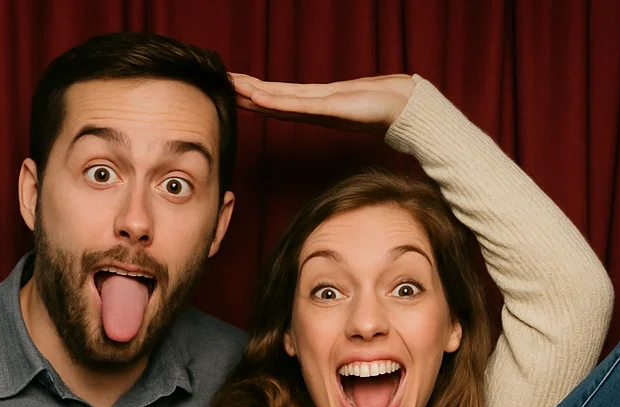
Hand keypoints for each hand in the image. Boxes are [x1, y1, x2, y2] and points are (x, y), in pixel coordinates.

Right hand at [230, 72, 413, 133]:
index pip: (278, 96)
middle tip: (220, 86)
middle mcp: (311, 108)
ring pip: (279, 102)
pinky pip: (297, 105)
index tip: (231, 85)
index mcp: (313, 104)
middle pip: (272, 99)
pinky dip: (277, 103)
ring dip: (254, 97)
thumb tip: (326, 98)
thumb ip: (333, 99)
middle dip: (246, 93)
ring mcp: (318, 109)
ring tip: (232, 90)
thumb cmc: (376, 103)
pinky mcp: (329, 109)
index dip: (254, 92)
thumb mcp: (347, 98)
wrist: (399, 107)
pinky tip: (261, 99)